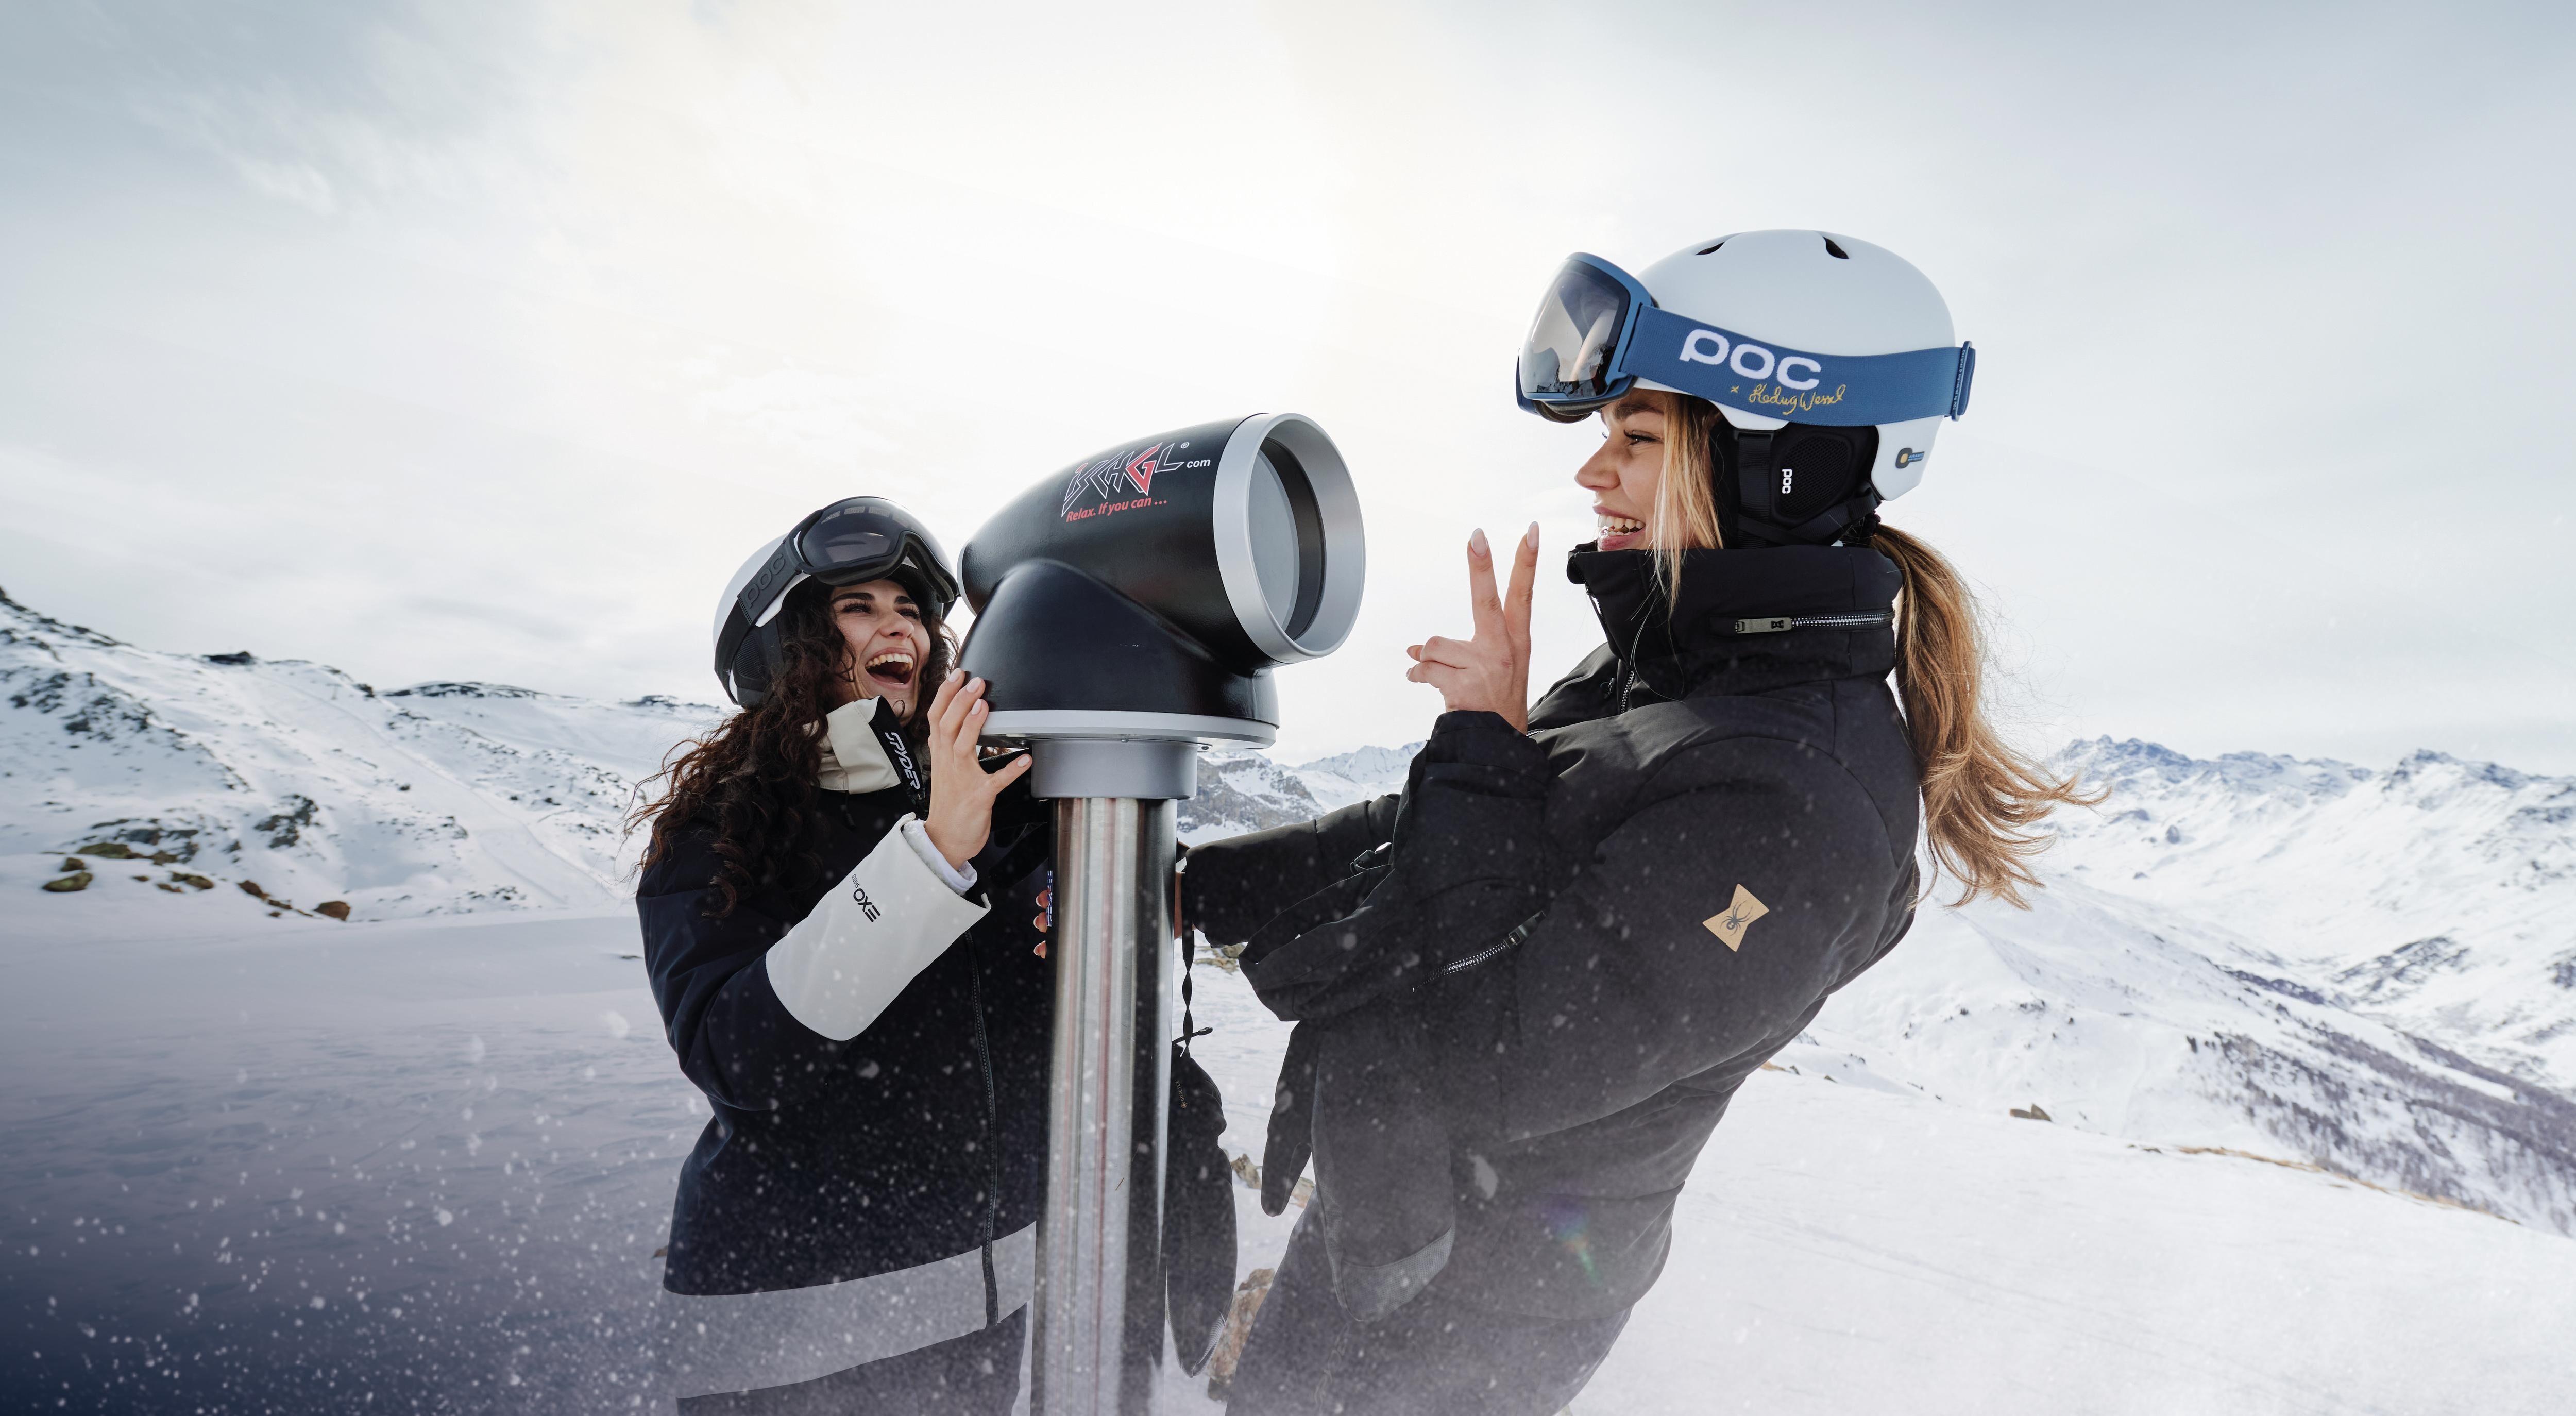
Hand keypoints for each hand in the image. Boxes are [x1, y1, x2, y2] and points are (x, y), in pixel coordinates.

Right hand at [922, 672, 1033, 869]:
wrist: (944, 840)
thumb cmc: (949, 804)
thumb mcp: (945, 768)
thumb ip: (952, 744)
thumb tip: (963, 718)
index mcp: (941, 755)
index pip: (937, 717)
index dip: (945, 694)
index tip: (957, 674)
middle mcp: (948, 763)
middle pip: (948, 725)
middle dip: (959, 700)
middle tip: (975, 681)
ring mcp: (962, 779)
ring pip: (963, 746)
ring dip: (973, 724)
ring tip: (984, 705)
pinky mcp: (979, 797)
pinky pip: (997, 781)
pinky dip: (1012, 769)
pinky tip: (1025, 759)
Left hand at [1406, 524, 1537, 731]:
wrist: (1497, 746)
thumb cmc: (1495, 704)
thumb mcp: (1493, 669)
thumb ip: (1459, 650)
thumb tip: (1413, 648)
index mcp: (1517, 640)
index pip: (1523, 594)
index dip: (1527, 562)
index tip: (1531, 531)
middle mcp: (1505, 650)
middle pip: (1487, 600)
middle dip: (1480, 566)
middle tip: (1476, 536)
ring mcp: (1485, 667)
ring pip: (1435, 644)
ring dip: (1428, 660)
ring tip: (1443, 677)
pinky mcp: (1465, 685)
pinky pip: (1424, 667)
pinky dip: (1417, 675)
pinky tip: (1423, 683)